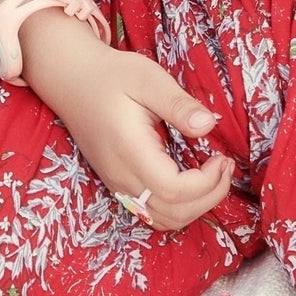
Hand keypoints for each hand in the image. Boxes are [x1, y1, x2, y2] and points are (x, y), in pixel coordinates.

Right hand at [21, 17, 236, 231]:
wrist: (71, 80)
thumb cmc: (111, 75)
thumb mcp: (147, 78)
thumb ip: (178, 104)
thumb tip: (209, 125)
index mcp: (130, 150)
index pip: (174, 191)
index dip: (207, 184)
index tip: (221, 157)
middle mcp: (121, 175)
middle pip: (172, 213)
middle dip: (209, 197)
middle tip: (225, 166)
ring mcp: (117, 184)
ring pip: (162, 220)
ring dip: (196, 207)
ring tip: (213, 176)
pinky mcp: (118, 184)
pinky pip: (151, 212)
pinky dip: (178, 207)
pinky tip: (191, 181)